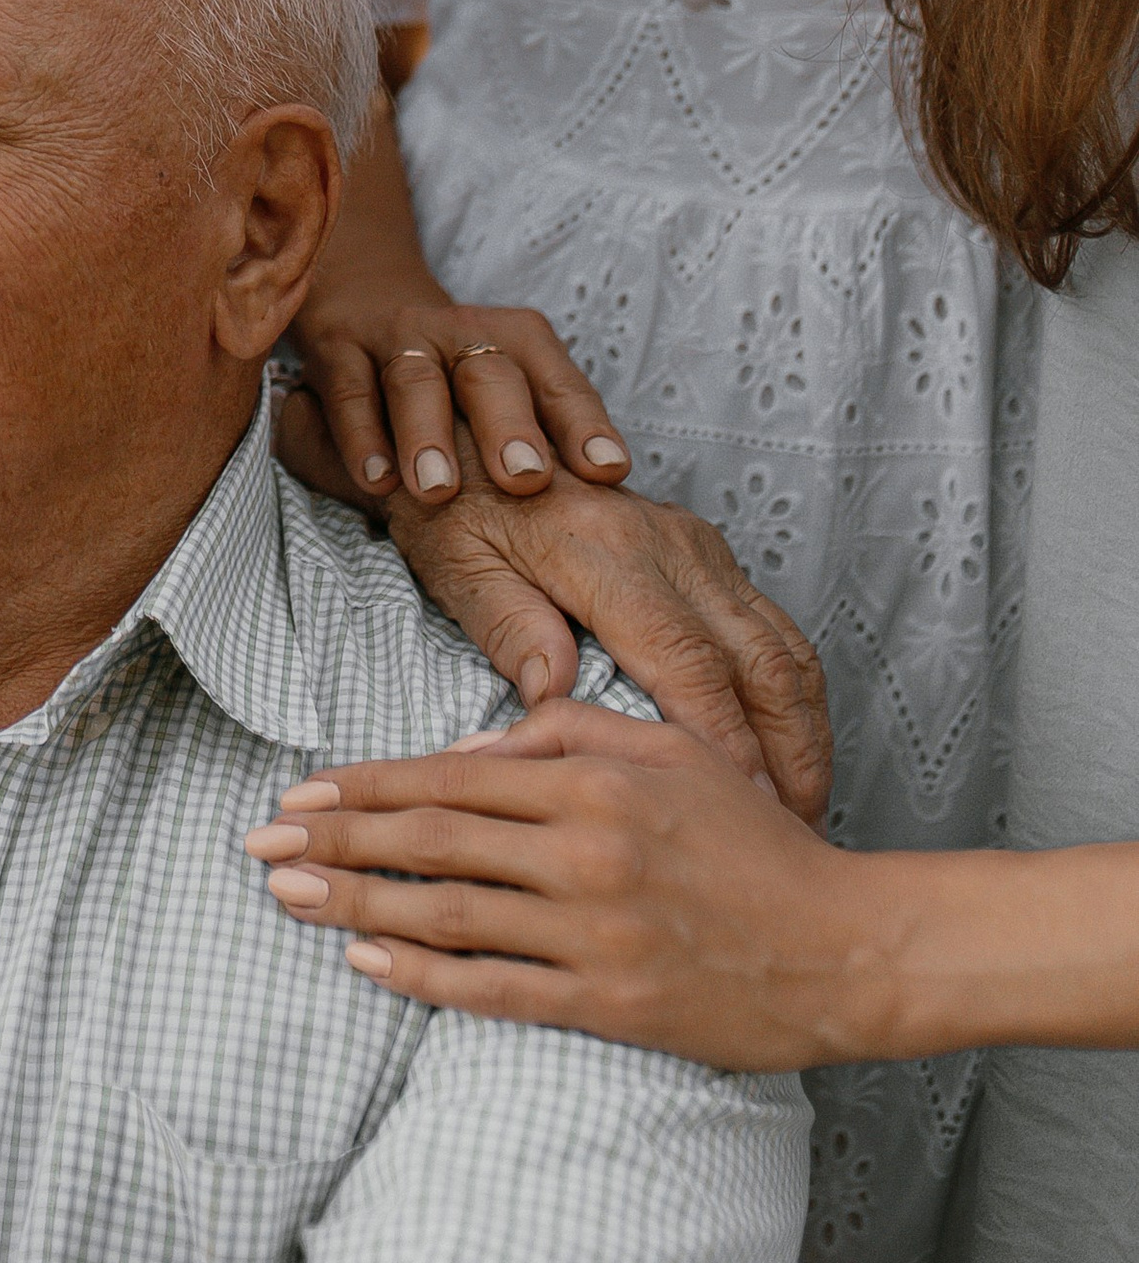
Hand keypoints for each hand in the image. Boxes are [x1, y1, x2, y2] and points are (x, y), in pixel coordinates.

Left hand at [246, 697, 882, 1067]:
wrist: (844, 947)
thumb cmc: (755, 842)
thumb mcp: (671, 751)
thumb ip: (569, 733)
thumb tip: (473, 742)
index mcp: (594, 783)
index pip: (449, 776)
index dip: (366, 786)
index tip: (300, 791)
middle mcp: (585, 852)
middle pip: (431, 841)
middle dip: (335, 839)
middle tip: (258, 842)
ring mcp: (594, 932)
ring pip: (447, 913)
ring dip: (355, 902)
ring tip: (285, 895)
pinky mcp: (608, 1002)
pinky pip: (493, 989)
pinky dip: (421, 975)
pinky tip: (364, 958)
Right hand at [289, 271, 629, 508]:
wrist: (367, 305)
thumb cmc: (458, 381)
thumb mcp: (509, 396)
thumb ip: (548, 444)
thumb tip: (610, 514)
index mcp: (518, 342)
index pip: (559, 382)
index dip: (584, 425)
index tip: (607, 472)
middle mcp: (462, 333)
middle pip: (491, 375)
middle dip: (509, 428)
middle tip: (525, 480)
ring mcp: (398, 338)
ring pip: (416, 381)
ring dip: (428, 436)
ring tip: (439, 492)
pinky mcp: (339, 348)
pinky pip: (349, 390)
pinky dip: (362, 436)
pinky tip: (377, 482)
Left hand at [373, 439, 830, 819]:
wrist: (476, 431)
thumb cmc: (455, 509)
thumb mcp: (460, 565)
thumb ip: (511, 627)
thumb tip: (554, 696)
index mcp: (609, 555)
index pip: (689, 663)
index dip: (726, 742)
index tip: (749, 809)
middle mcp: (671, 545)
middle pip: (759, 661)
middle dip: (788, 754)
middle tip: (796, 831)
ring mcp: (697, 545)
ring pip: (781, 646)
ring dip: (803, 731)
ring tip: (806, 807)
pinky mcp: (706, 548)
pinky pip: (773, 626)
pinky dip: (795, 694)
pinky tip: (793, 746)